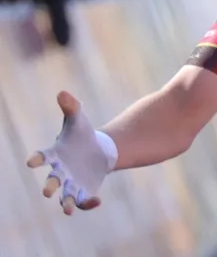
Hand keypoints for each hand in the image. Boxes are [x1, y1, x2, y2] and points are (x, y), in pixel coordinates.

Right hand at [26, 91, 117, 214]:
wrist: (97, 150)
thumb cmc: (82, 135)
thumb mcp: (78, 119)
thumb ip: (71, 107)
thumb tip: (63, 93)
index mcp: (55, 155)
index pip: (43, 157)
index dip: (36, 159)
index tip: (31, 161)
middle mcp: (59, 172)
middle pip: (51, 181)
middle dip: (49, 186)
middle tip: (47, 191)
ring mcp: (71, 184)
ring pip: (65, 198)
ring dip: (65, 204)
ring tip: (67, 210)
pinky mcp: (83, 191)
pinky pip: (82, 202)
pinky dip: (88, 204)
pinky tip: (98, 200)